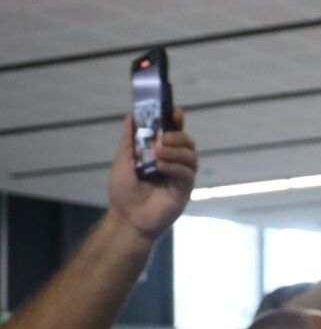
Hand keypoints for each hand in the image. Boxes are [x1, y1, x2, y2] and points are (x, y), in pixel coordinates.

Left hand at [106, 112, 196, 242]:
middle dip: (178, 135)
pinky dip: (175, 166)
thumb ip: (129, 140)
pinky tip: (160, 166)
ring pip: (190, 156)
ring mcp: (181, 176)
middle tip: (163, 137)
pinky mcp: (184, 190)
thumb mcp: (122, 161)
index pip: (174, 133)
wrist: (127, 217)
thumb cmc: (123, 192)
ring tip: (157, 153)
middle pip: (187, 142)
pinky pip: (187, 173)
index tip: (174, 111)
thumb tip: (130, 117)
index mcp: (161, 154)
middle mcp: (174, 163)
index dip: (176, 121)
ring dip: (175, 151)